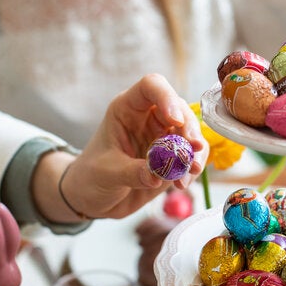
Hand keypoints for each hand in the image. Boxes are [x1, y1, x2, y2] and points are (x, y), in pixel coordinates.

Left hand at [41, 74, 207, 221]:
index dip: (166, 98)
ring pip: (190, 133)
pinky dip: (192, 170)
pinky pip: (191, 157)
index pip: (151, 87)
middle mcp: (149, 118)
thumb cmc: (91, 176)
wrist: (93, 198)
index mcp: (127, 109)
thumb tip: (157, 176)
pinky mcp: (172, 158)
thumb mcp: (106, 173)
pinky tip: (182, 183)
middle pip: (179, 110)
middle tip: (193, 150)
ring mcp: (163, 138)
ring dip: (194, 152)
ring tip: (190, 172)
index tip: (175, 121)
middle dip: (189, 129)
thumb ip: (131, 172)